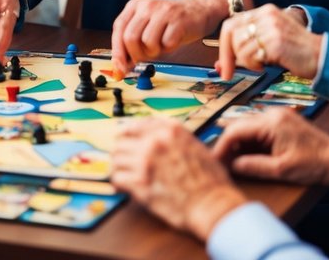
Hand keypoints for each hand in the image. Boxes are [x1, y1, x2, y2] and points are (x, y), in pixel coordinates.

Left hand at [111, 0, 224, 75]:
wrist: (200, 10)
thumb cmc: (171, 22)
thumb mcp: (147, 26)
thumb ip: (132, 42)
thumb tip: (120, 67)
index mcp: (135, 5)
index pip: (119, 29)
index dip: (118, 51)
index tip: (120, 68)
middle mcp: (147, 6)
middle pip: (130, 38)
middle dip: (137, 54)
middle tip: (147, 55)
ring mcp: (163, 12)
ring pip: (147, 42)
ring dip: (155, 51)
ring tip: (162, 44)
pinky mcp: (179, 20)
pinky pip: (167, 44)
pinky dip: (169, 48)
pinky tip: (173, 40)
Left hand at [111, 117, 247, 242]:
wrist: (211, 204)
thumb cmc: (211, 181)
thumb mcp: (197, 147)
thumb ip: (177, 140)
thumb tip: (164, 142)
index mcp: (170, 130)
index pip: (138, 124)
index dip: (129, 133)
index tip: (126, 139)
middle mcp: (155, 141)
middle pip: (123, 140)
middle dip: (122, 151)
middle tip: (122, 160)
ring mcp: (145, 161)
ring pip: (116, 158)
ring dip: (118, 167)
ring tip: (122, 174)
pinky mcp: (139, 183)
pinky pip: (117, 178)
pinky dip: (118, 184)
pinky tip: (122, 188)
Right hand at [213, 108, 328, 193]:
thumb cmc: (315, 164)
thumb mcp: (281, 170)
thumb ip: (253, 166)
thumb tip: (231, 165)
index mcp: (271, 123)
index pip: (235, 130)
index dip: (222, 146)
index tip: (215, 161)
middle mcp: (272, 114)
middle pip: (239, 126)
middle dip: (228, 145)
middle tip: (221, 163)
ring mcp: (277, 116)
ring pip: (248, 127)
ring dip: (239, 144)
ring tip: (232, 162)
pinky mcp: (282, 122)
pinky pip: (258, 129)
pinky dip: (250, 142)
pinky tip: (248, 155)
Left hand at [217, 4, 320, 80]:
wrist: (322, 57)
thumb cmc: (296, 53)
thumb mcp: (269, 43)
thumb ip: (246, 49)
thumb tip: (220, 65)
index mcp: (265, 11)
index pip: (231, 24)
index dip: (223, 45)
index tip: (222, 65)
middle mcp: (267, 15)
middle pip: (230, 32)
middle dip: (225, 56)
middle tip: (227, 73)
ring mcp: (272, 27)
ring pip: (239, 45)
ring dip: (245, 61)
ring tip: (259, 64)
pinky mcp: (276, 42)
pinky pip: (250, 55)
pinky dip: (253, 65)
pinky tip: (265, 65)